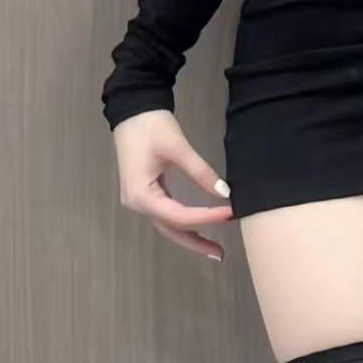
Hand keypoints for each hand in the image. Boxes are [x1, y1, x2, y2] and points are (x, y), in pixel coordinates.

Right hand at [112, 109, 233, 260]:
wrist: (132, 109)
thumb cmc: (152, 127)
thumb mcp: (178, 148)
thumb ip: (201, 172)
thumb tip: (224, 193)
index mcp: (141, 196)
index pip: (179, 215)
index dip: (206, 217)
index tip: (230, 213)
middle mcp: (138, 204)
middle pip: (170, 229)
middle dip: (196, 241)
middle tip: (221, 253)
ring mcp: (140, 199)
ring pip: (168, 224)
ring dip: (190, 234)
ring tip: (214, 246)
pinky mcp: (146, 192)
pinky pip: (166, 213)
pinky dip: (183, 221)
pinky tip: (199, 225)